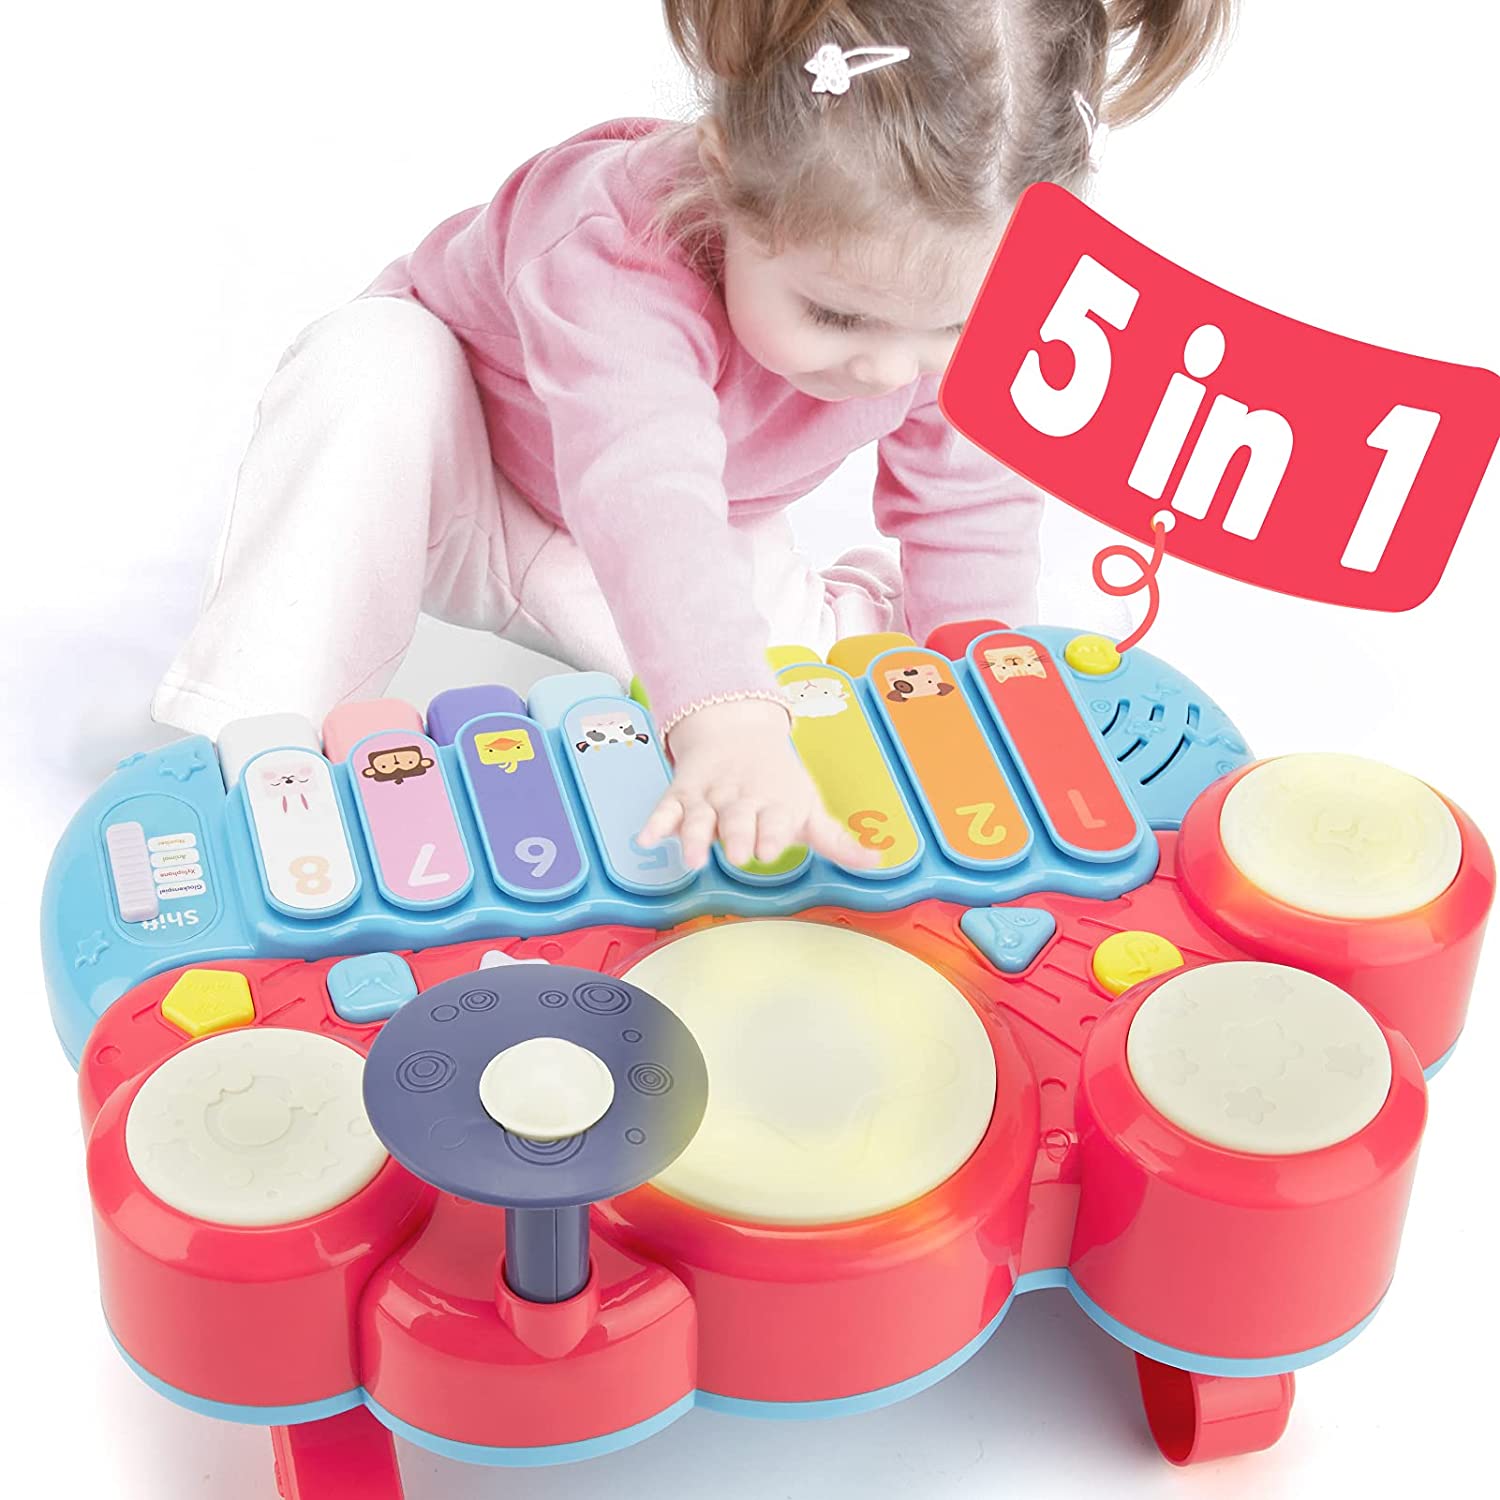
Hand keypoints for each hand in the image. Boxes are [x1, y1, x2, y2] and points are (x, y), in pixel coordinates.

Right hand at [638, 699, 878, 871]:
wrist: (738, 731)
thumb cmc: (779, 785)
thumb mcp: (809, 810)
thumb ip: (837, 842)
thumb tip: (879, 863)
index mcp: (776, 805)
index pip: (775, 822)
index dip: (772, 833)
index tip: (771, 849)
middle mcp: (742, 801)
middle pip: (737, 820)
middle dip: (736, 836)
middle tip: (737, 853)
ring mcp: (710, 798)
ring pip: (700, 818)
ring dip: (694, 836)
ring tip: (691, 857)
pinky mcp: (682, 795)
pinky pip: (666, 808)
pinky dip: (656, 822)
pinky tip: (646, 839)